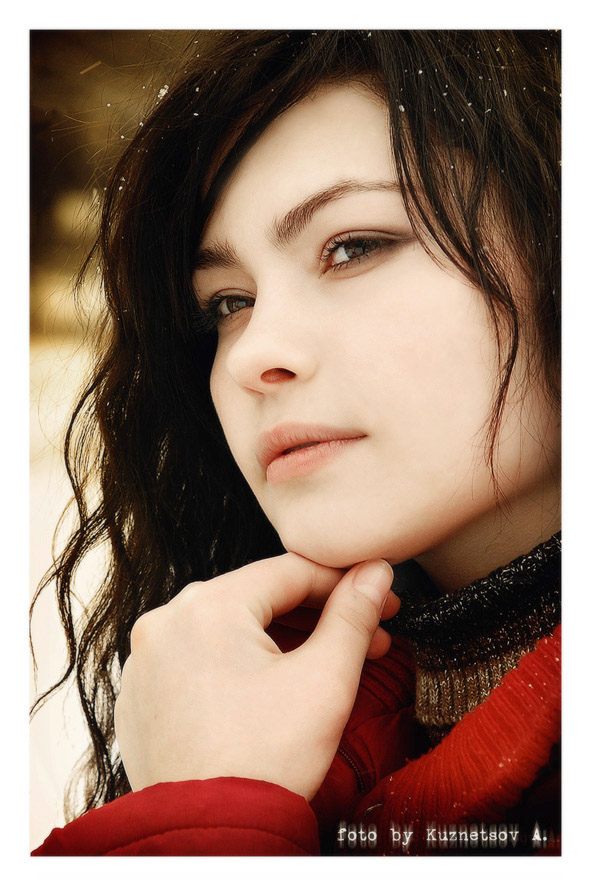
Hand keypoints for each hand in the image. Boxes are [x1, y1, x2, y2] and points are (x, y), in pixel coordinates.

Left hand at [114, 553, 398, 801]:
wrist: (211, 837)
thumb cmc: (264, 763)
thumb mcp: (325, 680)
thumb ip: (352, 616)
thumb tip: (375, 575)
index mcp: (207, 607)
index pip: (289, 572)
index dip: (343, 583)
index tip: (379, 597)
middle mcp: (165, 623)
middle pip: (257, 599)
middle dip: (317, 617)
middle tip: (366, 636)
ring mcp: (147, 660)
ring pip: (228, 629)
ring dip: (281, 640)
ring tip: (327, 662)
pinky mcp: (142, 693)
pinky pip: (199, 659)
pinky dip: (239, 663)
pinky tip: (276, 683)